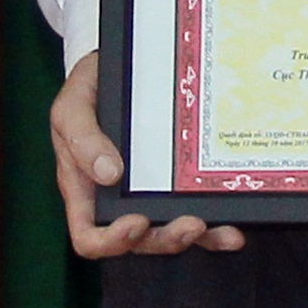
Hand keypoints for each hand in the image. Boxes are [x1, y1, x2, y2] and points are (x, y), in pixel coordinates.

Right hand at [49, 50, 244, 257]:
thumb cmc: (89, 89)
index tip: (137, 222)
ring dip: (198, 237)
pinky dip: (217, 228)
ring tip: (220, 229)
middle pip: (141, 240)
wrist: (123, 65)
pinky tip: (235, 230)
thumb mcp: (72, 107)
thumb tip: (108, 174)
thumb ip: (81, 139)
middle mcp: (121, 200)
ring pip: (173, 232)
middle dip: (167, 239)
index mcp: (87, 191)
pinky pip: (198, 212)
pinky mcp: (180, 183)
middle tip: (192, 224)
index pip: (90, 237)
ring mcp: (153, 194)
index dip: (112, 241)